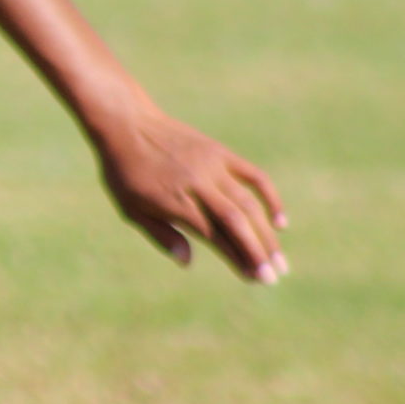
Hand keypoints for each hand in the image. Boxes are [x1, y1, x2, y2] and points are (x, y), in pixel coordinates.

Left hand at [90, 104, 287, 282]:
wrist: (128, 125)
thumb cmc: (124, 172)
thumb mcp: (131, 208)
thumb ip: (161, 234)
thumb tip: (187, 261)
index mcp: (175, 202)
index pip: (214, 236)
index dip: (237, 258)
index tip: (255, 278)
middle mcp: (198, 185)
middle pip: (237, 223)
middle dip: (258, 252)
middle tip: (275, 277)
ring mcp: (213, 166)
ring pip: (249, 203)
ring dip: (267, 233)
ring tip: (279, 260)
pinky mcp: (221, 152)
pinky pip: (255, 176)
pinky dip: (270, 198)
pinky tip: (279, 222)